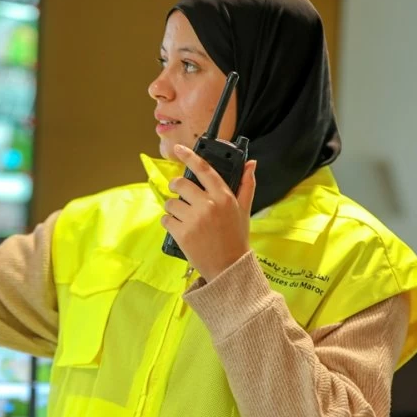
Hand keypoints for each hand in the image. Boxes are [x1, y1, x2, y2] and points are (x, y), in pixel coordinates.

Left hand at [160, 144, 257, 280]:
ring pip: (170, 203)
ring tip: (184, 218)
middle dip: (176, 187)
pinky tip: (179, 229)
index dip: (189, 156)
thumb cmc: (236, 237)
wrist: (228, 267)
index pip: (204, 170)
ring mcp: (194, 219)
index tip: (178, 149)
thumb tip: (251, 163)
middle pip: (180, 184)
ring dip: (173, 209)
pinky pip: (165, 220)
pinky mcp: (181, 233)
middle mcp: (208, 204)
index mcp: (224, 196)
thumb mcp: (244, 210)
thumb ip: (247, 185)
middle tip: (180, 194)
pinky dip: (169, 223)